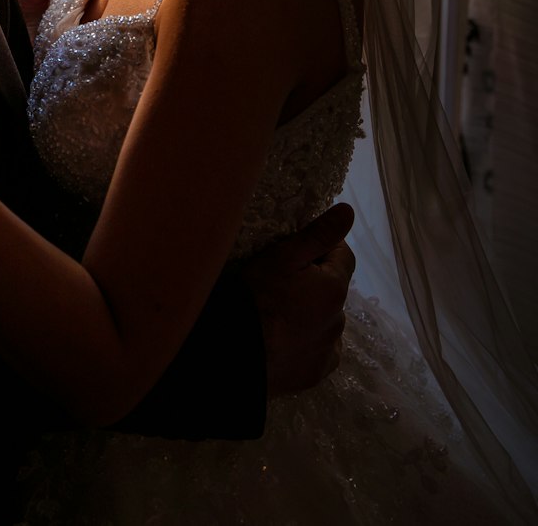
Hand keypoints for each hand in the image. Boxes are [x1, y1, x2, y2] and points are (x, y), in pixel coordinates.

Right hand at [240, 202, 355, 395]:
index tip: (298, 249)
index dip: (323, 247)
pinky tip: (284, 339)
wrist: (236, 352)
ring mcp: (328, 351)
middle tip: (281, 282)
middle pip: (333, 291)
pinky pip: (318, 351)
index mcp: (334, 289)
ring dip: (312, 313)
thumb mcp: (283, 257)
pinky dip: (307, 342)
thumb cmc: (257, 296)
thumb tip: (349, 211)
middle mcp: (339, 321)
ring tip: (279, 313)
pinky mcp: (315, 374)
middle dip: (315, 283)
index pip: (342, 256)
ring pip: (326, 322)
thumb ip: (318, 234)